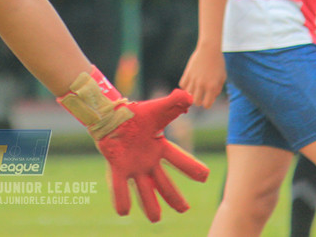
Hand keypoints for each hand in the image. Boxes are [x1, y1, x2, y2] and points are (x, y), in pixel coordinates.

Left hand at [96, 90, 209, 219]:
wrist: (110, 113)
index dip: (193, 168)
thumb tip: (190, 96)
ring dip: (150, 205)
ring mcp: (133, 166)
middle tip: (184, 209)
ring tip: (156, 219)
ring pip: (144, 190)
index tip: (205, 176)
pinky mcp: (117, 167)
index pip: (180, 160)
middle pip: (164, 183)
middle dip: (174, 197)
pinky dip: (121, 198)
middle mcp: (149, 161)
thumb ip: (173, 103)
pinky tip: (123, 212)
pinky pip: (119, 185)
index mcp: (160, 147)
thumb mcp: (156, 108)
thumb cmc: (134, 112)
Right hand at [178, 45, 226, 108]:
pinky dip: (185, 85)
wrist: (209, 50)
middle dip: (199, 100)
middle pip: (196, 102)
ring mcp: (193, 79)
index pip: (207, 105)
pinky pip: (182, 85)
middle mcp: (202, 84)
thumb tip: (210, 98)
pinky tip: (189, 82)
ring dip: (191, 93)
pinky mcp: (187, 73)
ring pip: (188, 94)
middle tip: (201, 95)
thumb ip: (217, 89)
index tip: (208, 99)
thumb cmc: (218, 63)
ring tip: (195, 88)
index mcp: (212, 87)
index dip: (207, 104)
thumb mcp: (222, 77)